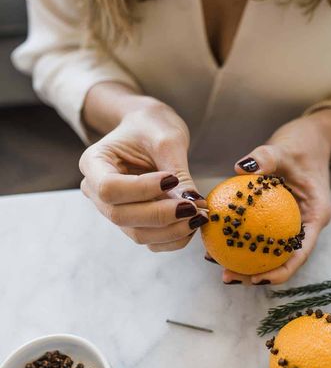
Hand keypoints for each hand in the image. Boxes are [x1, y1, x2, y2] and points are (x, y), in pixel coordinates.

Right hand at [79, 101, 208, 250]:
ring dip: (172, 230)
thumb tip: (194, 204)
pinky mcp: (133, 222)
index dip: (141, 190)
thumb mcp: (166, 139)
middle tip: (195, 207)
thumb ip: (178, 172)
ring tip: (200, 215)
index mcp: (94, 162)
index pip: (109, 188)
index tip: (172, 179)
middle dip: (161, 216)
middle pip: (121, 216)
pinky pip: (152, 240)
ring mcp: (113, 210)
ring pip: (137, 234)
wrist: (149, 130)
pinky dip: (175, 237)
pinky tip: (195, 222)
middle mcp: (96, 191)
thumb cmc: (152, 126)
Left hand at [212, 110, 330, 284]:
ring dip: (244, 260)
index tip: (256, 279)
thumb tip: (241, 167)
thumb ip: (265, 158)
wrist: (309, 138)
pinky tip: (214, 237)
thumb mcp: (283, 149)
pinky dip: (240, 237)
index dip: (280, 271)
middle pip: (282, 259)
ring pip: (269, 250)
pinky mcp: (277, 216)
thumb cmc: (300, 144)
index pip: (300, 253)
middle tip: (226, 276)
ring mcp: (291, 222)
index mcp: (315, 216)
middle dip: (255, 274)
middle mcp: (304, 225)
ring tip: (214, 261)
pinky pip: (259, 233)